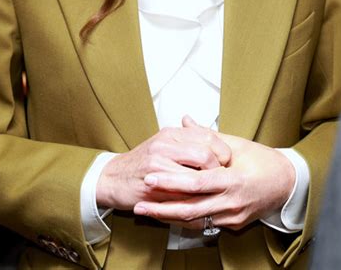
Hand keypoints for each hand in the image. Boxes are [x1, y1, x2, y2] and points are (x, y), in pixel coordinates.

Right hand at [96, 122, 231, 210]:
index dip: (222, 151)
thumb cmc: (142, 163)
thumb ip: (187, 142)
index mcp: (171, 134)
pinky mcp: (153, 184)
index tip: (226, 162)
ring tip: (214, 194)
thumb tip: (216, 143)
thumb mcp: (164, 145)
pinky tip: (200, 206)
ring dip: (208, 188)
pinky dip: (194, 202)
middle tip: (222, 180)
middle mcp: (165, 144)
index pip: (207, 136)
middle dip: (217, 170)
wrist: (113, 178)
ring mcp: (158, 164)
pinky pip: (181, 195)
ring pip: (195, 176)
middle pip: (204, 153)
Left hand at [133, 117, 295, 230]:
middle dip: (162, 206)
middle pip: (191, 208)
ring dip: (169, 217)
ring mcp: (232, 217)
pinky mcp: (233, 225)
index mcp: (233, 179)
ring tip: (147, 211)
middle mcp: (232, 202)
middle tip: (140, 201)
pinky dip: (185, 220)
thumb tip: (185, 120)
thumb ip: (207, 135)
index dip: (171, 182)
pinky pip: (204, 225)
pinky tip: (167, 215)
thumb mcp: (237, 143)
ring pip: (195, 221)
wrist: (288, 184)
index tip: (150, 177)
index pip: (196, 183)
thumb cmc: (263, 161)